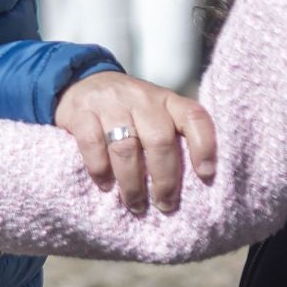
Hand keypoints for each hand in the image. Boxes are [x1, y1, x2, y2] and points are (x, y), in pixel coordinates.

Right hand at [53, 71, 216, 213]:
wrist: (82, 83)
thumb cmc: (128, 111)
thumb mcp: (155, 114)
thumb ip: (171, 138)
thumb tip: (194, 183)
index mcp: (167, 100)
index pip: (194, 117)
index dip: (204, 146)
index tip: (206, 175)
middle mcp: (141, 97)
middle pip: (159, 141)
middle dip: (164, 180)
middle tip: (164, 204)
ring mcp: (109, 102)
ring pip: (126, 148)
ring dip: (132, 184)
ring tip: (135, 203)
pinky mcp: (81, 111)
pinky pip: (92, 145)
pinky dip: (100, 171)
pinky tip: (105, 185)